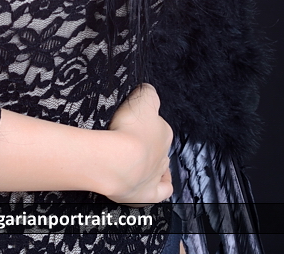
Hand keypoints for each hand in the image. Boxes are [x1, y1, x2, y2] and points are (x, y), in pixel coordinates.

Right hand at [99, 84, 172, 203]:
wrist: (120, 160)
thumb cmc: (128, 129)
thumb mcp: (141, 98)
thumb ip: (147, 91)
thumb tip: (149, 90)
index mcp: (164, 131)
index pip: (158, 125)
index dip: (144, 123)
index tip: (132, 123)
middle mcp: (163, 153)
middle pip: (158, 147)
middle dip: (147, 144)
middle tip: (129, 141)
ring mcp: (156, 174)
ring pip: (160, 167)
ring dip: (151, 164)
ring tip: (138, 161)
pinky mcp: (148, 193)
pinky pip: (161, 191)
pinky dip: (159, 187)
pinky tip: (153, 183)